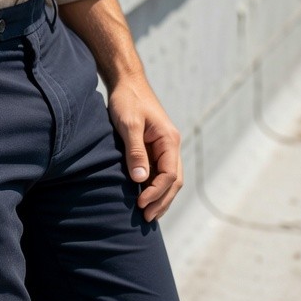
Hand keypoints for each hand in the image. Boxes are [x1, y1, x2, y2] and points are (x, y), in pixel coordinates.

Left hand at [108, 74, 182, 221]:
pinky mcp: (154, 146)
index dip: (157, 192)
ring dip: (160, 197)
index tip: (141, 204)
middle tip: (147, 218)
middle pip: (174, 181)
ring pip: (168, 178)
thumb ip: (135, 151)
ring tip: (148, 215)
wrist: (126, 81)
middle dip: (162, 201)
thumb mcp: (129, 124)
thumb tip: (140, 179)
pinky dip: (154, 186)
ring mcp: (164, 146)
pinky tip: (144, 197)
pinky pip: (159, 171)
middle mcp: (171, 145)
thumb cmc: (128, 99)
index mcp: (169, 140)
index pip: (170, 174)